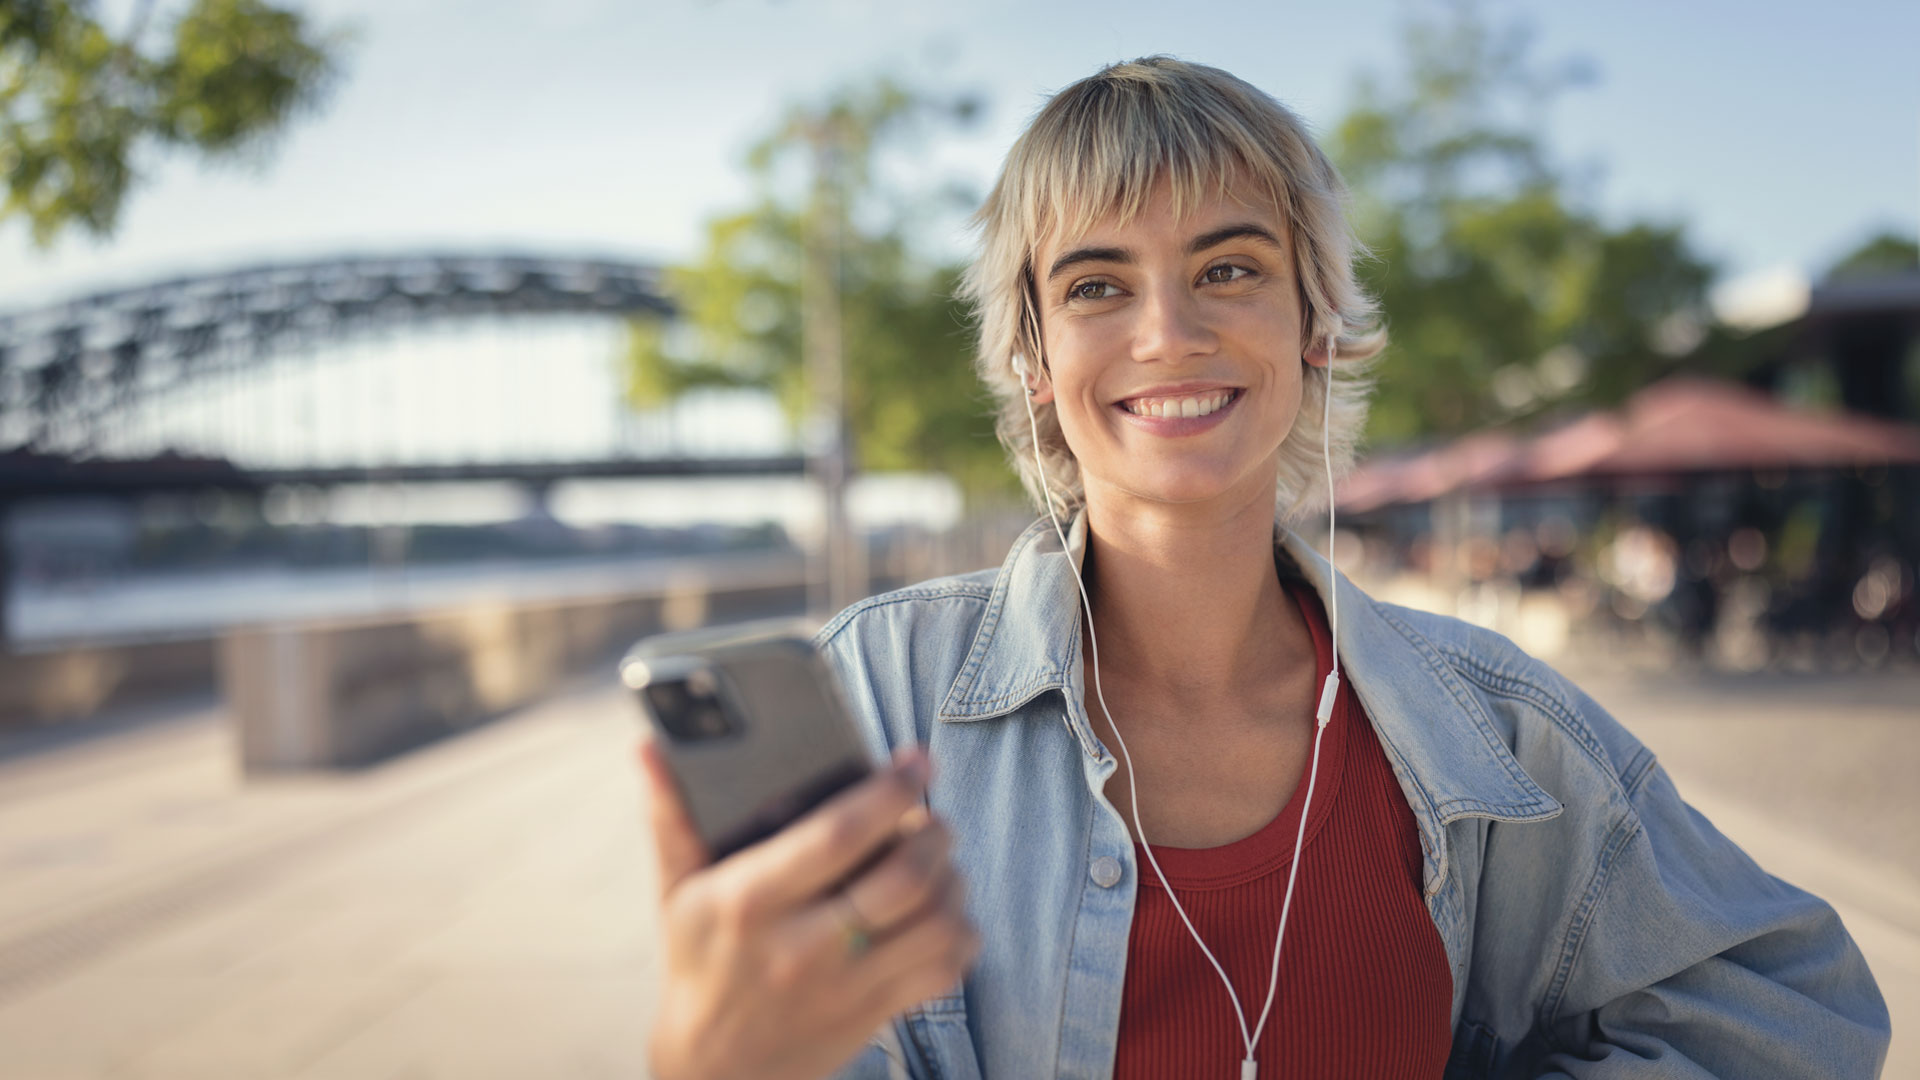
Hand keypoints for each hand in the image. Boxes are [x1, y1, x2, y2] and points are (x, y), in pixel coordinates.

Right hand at [637, 740, 977, 1079]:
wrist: (714, 1069)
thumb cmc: (700, 964)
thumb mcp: (678, 892)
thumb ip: (672, 817)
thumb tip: (649, 750)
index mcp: (750, 900)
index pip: (837, 834)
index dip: (888, 792)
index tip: (914, 762)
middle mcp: (801, 944)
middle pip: (902, 877)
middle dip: (934, 835)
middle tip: (932, 818)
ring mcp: (842, 985)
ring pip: (934, 922)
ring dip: (954, 881)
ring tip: (941, 863)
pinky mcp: (872, 1014)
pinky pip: (943, 970)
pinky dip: (961, 935)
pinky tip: (946, 914)